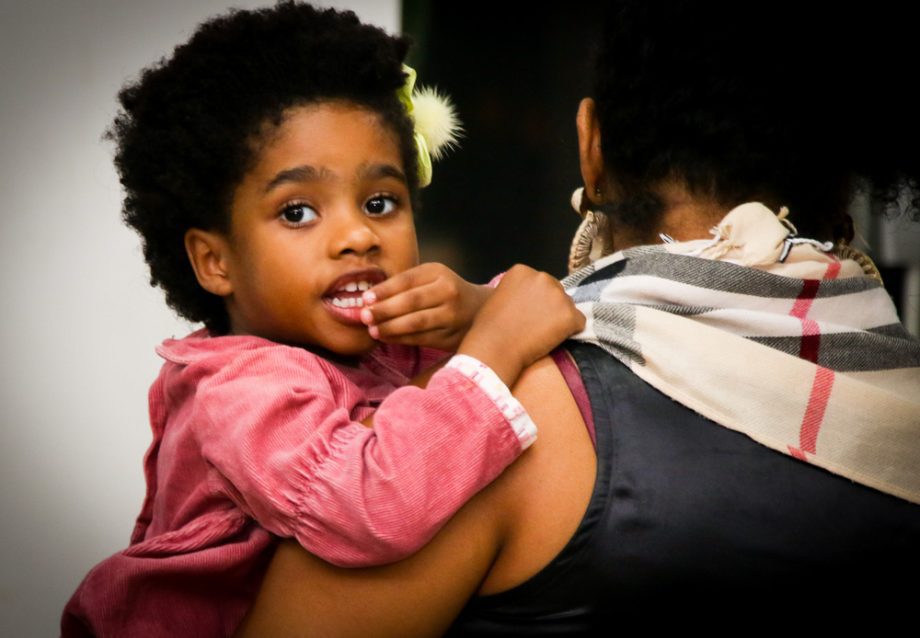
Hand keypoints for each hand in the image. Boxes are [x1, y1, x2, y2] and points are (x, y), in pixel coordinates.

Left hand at [360, 262, 492, 350]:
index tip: (365, 299)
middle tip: (364, 317)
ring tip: (373, 330)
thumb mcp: (429, 278)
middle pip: (411, 302)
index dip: (384, 291)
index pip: (407, 281)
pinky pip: (421, 339)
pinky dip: (401, 339)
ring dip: (390, 328)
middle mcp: (448, 292)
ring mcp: (452, 316)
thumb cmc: (443, 291)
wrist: (477, 309)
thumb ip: (404, 285)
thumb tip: (369, 299)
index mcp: (439, 272)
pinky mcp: (451, 336)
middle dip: (384, 310)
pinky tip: (387, 337)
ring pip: (416, 323)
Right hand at [457, 264, 584, 387]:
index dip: (535, 301)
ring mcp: (558, 296)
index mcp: (523, 271)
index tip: (525, 313)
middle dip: (549, 307)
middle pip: (556, 292)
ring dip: (559, 319)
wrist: (495, 348)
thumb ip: (518, 291)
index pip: (540, 283)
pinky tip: (552, 340)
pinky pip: (578, 323)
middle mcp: (542, 277)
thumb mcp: (499, 296)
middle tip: (535, 326)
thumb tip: (532, 300)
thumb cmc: (490, 328)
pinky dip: (570, 332)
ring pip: (567, 307)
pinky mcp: (569, 315)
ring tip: (541, 335)